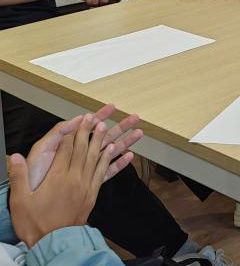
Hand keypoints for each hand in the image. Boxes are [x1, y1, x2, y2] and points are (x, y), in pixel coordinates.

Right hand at [9, 112, 137, 247]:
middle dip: (88, 131)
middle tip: (93, 117)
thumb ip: (19, 176)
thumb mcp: (20, 200)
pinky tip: (118, 152)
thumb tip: (14, 157)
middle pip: (83, 149)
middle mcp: (75, 178)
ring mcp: (86, 185)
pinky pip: (104, 172)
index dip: (71, 132)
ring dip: (101, 141)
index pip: (66, 149)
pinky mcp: (93, 194)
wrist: (55, 242)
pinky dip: (111, 160)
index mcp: (58, 177)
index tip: (77, 119)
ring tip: (107, 127)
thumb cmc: (36, 223)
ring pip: (96, 158)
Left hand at [23, 105, 141, 190]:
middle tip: (134, 117)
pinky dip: (119, 164)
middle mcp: (79, 155)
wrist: (30, 202)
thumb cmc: (34, 176)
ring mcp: (85, 169)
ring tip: (139, 134)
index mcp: (69, 145)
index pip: (88, 126)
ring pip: (110, 152)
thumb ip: (59, 134)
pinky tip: (129, 157)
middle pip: (104, 137)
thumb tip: (77, 120)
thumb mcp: (42, 150)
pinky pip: (107, 172)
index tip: (112, 107)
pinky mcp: (88, 183)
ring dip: (124, 142)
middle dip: (120, 126)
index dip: (100, 116)